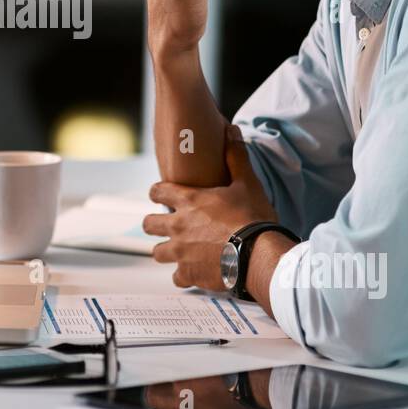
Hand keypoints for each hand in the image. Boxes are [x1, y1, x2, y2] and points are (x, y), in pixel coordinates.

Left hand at [144, 125, 276, 290]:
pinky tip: (194, 273)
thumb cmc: (253, 218)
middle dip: (154, 224)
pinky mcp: (189, 274)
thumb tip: (231, 130)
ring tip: (179, 252)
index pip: (157, 191)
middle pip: (148, 224)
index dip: (158, 192)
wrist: (258, 255)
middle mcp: (178, 226)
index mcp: (188, 201)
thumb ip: (236, 157)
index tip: (162, 195)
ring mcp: (180, 252)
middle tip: (167, 226)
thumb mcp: (247, 183)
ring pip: (157, 253)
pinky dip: (183, 276)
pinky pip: (177, 278)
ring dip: (166, 251)